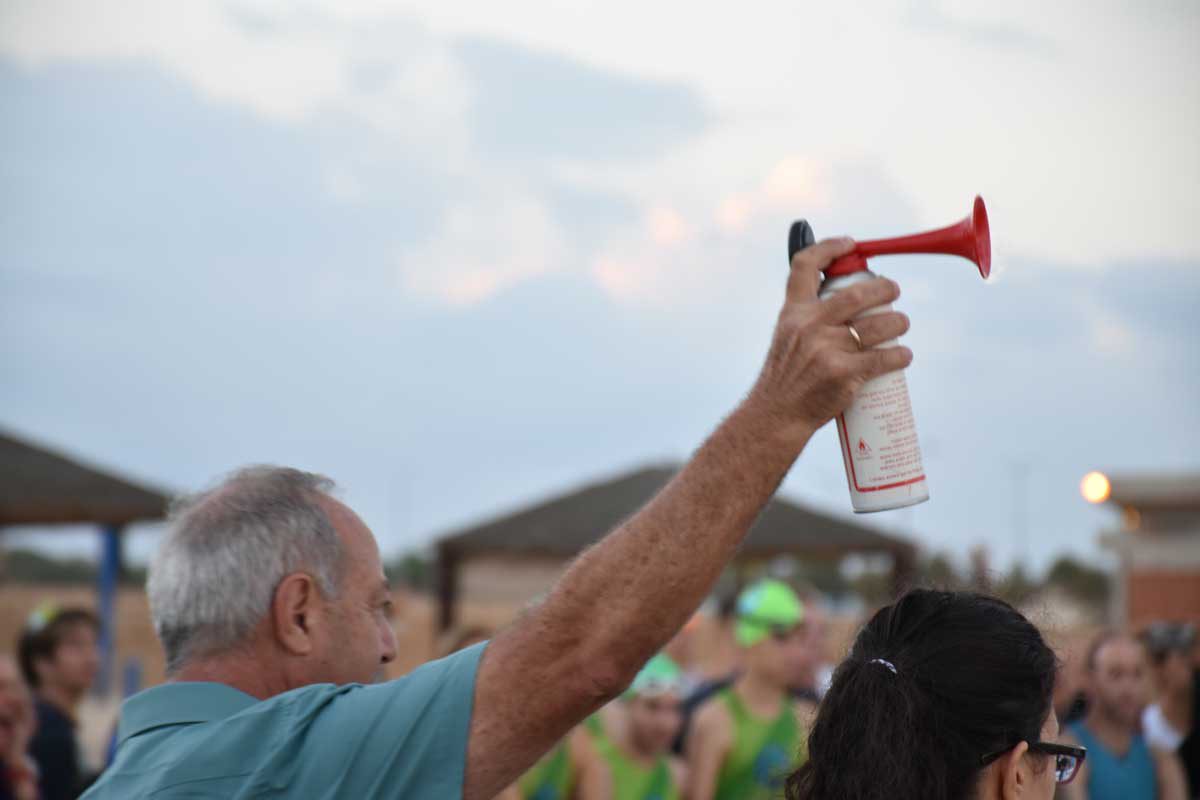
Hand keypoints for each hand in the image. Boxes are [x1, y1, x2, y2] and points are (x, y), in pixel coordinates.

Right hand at [747, 237, 911, 443]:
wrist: (777, 415)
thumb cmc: (787, 377)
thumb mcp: (787, 337)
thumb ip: (810, 317)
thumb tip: (847, 298)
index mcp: (793, 312)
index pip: (805, 265)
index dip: (829, 247)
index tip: (850, 244)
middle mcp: (808, 325)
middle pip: (857, 293)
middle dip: (884, 288)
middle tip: (894, 291)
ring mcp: (826, 349)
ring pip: (878, 325)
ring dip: (899, 322)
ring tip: (902, 324)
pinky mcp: (843, 373)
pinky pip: (883, 357)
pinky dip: (900, 356)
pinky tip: (904, 356)